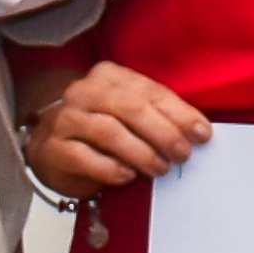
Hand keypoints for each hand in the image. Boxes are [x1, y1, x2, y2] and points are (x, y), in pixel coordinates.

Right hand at [23, 60, 212, 200]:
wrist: (51, 146)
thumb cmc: (102, 130)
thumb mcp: (130, 115)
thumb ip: (158, 116)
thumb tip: (197, 134)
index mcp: (110, 75)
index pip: (150, 91)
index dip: (180, 113)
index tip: (202, 134)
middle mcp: (85, 91)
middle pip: (131, 108)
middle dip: (164, 133)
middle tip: (183, 154)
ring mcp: (65, 118)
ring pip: (110, 132)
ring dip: (142, 152)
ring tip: (161, 168)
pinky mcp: (53, 148)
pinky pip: (85, 157)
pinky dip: (111, 168)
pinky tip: (128, 177)